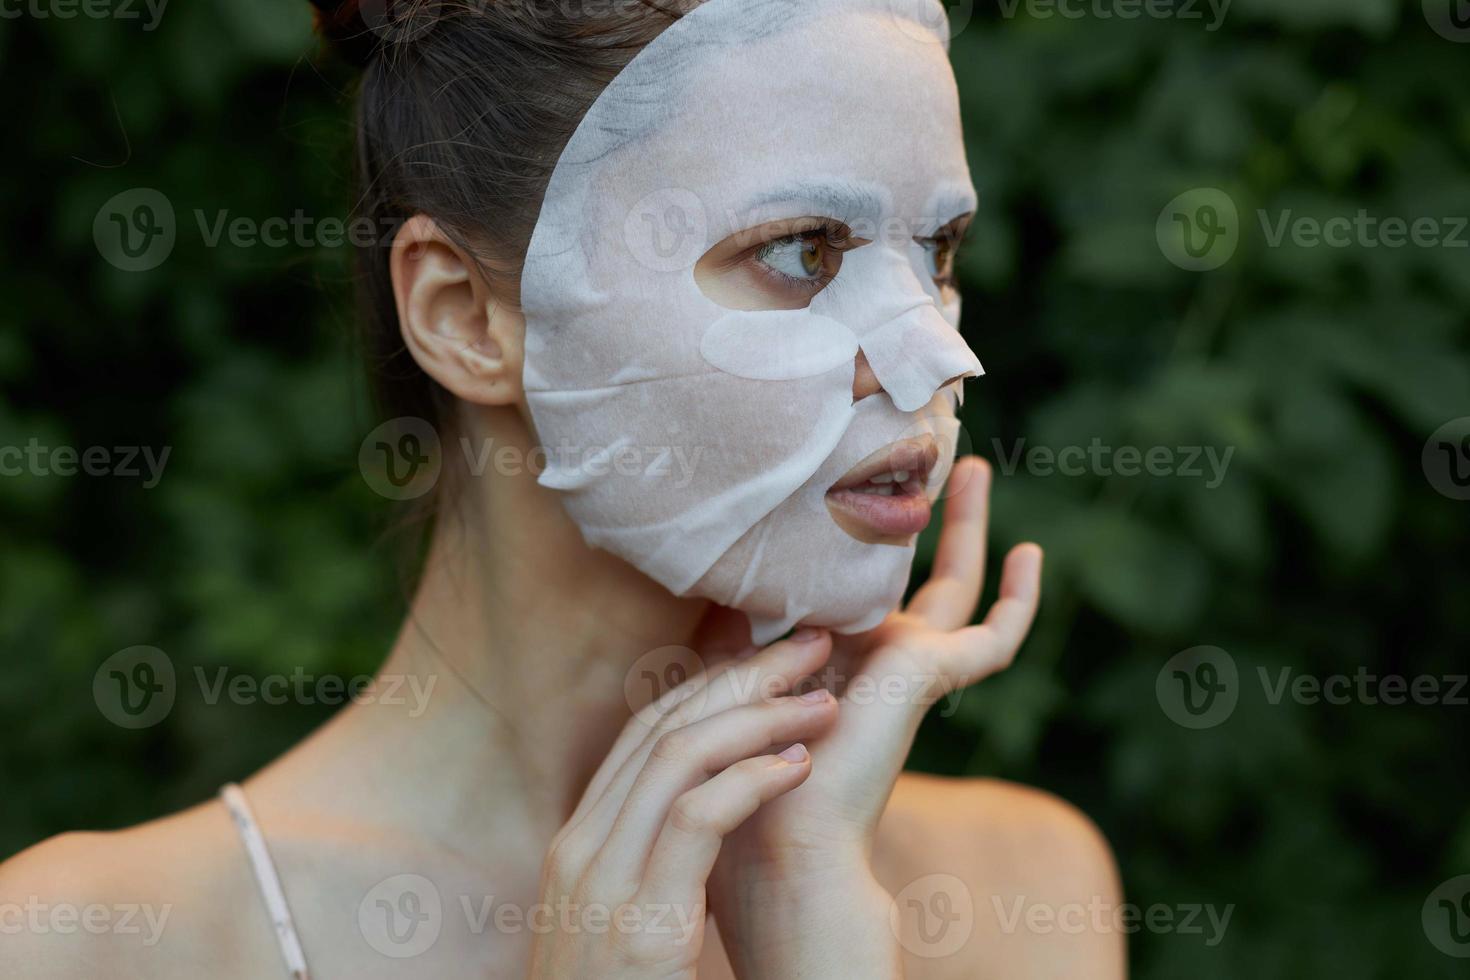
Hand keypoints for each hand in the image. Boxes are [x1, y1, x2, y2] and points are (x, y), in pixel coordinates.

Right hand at [526, 631, 840, 979]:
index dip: (711, 686)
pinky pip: (695, 818)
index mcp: (578, 844)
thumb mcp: (625, 923)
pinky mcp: (640, 921)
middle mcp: (580, 849)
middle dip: (740, 675)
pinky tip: (798, 765)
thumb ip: (654, 867)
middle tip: (807, 643)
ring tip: (823, 698)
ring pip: (678, 756)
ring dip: (758, 715)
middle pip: (661, 727)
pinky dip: (750, 779)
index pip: (643, 735)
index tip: (770, 661)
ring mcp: (601, 882)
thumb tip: (709, 820)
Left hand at [707, 456, 1042, 977]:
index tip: (848, 486)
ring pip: (953, 588)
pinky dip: (1020, 599)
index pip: (855, 592)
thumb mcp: (730, 672)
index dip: (858, 543)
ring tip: (970, 467)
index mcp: (828, 664)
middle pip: (912, 578)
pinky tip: (1032, 553)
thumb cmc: (736, 768)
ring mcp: (910, 670)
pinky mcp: (934, 677)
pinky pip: (996, 637)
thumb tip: (724, 561)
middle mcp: (873, 661)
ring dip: (965, 528)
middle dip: (923, 522)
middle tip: (935, 460)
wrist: (774, 834)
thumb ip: (737, 623)